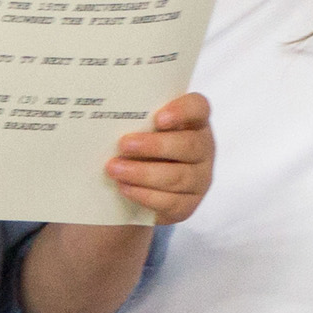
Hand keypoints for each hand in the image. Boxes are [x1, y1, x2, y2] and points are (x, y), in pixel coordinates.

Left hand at [107, 91, 211, 223]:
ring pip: (177, 176)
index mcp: (195, 122)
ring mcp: (200, 178)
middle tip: (124, 144)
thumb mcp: (145, 129)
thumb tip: (109, 115)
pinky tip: (124, 187)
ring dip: (143, 173)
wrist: (144, 186)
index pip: (198, 108)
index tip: (158, 118)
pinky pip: (170, 201)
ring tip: (115, 168)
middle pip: (189, 145)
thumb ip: (138, 120)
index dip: (182, 111)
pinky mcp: (189, 204)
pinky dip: (144, 194)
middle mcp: (203, 149)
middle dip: (155, 146)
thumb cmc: (144, 148)